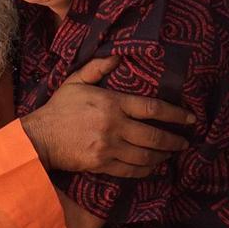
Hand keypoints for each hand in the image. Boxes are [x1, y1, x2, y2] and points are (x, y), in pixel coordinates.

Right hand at [20, 57, 194, 177]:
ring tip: (170, 155)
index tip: (189, 118)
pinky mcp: (102, 165)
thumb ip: (97, 68)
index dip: (174, 114)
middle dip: (174, 140)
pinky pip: (131, 170)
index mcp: (111, 103)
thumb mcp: (75, 82)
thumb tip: (118, 57)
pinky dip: (146, 170)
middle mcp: (114, 126)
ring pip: (146, 156)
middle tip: (184, 142)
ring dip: (162, 156)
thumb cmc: (58, 109)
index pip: (151, 108)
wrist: (39, 138)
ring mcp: (109, 148)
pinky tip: (152, 167)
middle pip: (154, 136)